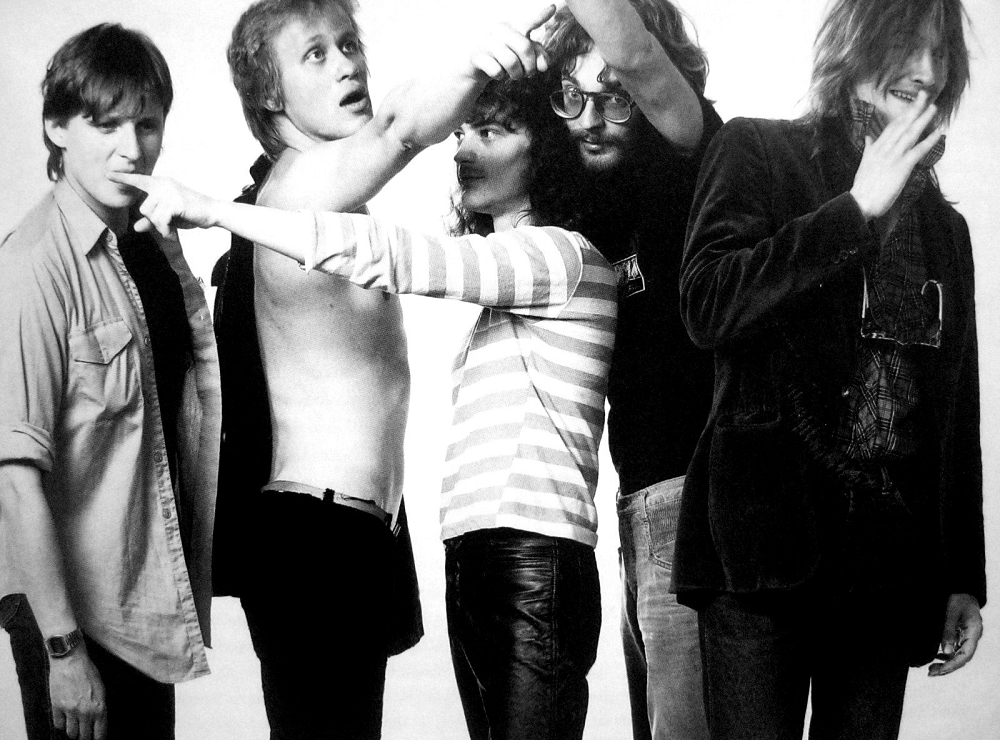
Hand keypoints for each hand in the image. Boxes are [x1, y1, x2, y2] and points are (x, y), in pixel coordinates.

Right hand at [48, 648, 106, 739]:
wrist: (70, 660)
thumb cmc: (88, 671)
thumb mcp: (101, 688)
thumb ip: (99, 706)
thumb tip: (98, 721)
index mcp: (99, 707)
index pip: (100, 733)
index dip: (98, 737)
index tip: (96, 737)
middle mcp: (85, 712)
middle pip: (84, 736)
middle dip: (85, 735)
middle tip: (85, 731)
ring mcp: (69, 711)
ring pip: (71, 733)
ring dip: (73, 730)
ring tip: (75, 724)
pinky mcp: (56, 707)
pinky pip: (58, 725)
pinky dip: (61, 723)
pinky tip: (64, 716)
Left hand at [108, 171, 219, 238]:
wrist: (213, 211)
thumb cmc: (191, 212)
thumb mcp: (169, 216)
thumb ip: (151, 220)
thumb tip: (135, 228)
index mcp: (161, 183)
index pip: (139, 180)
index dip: (123, 178)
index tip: (108, 174)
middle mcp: (163, 184)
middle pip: (143, 208)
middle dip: (154, 221)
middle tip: (167, 227)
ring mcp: (169, 192)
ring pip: (150, 214)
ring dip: (160, 227)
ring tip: (171, 230)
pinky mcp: (174, 202)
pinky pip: (160, 221)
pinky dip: (165, 231)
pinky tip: (172, 234)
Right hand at [469, 5, 553, 79]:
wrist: (476, 67)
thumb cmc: (503, 58)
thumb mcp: (522, 56)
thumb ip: (537, 57)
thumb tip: (544, 66)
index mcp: (513, 27)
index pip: (529, 22)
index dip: (541, 16)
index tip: (553, 8)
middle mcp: (500, 30)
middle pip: (525, 47)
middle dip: (530, 66)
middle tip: (528, 74)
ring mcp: (486, 41)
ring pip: (511, 61)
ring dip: (517, 74)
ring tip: (515, 75)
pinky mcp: (477, 55)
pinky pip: (496, 70)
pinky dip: (500, 77)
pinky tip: (498, 74)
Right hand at [849, 89, 943, 219]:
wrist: (859, 202)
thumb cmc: (862, 187)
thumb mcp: (864, 164)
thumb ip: (868, 148)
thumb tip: (868, 137)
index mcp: (876, 148)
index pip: (892, 127)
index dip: (903, 114)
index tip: (913, 104)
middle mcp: (884, 149)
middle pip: (902, 124)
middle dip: (914, 109)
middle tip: (925, 95)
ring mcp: (893, 156)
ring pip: (911, 133)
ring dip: (923, 119)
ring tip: (933, 108)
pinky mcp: (901, 166)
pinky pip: (918, 150)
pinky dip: (929, 140)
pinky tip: (939, 132)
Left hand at [928, 592, 982, 676]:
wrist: (962, 590)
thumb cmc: (958, 599)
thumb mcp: (951, 613)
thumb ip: (948, 632)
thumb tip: (945, 652)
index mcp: (973, 633)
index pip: (965, 655)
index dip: (952, 665)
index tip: (939, 671)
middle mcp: (972, 638)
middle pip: (961, 658)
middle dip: (947, 668)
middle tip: (931, 673)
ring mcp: (967, 637)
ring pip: (958, 655)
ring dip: (946, 663)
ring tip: (931, 669)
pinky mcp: (961, 635)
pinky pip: (955, 649)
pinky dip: (945, 655)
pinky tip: (936, 658)